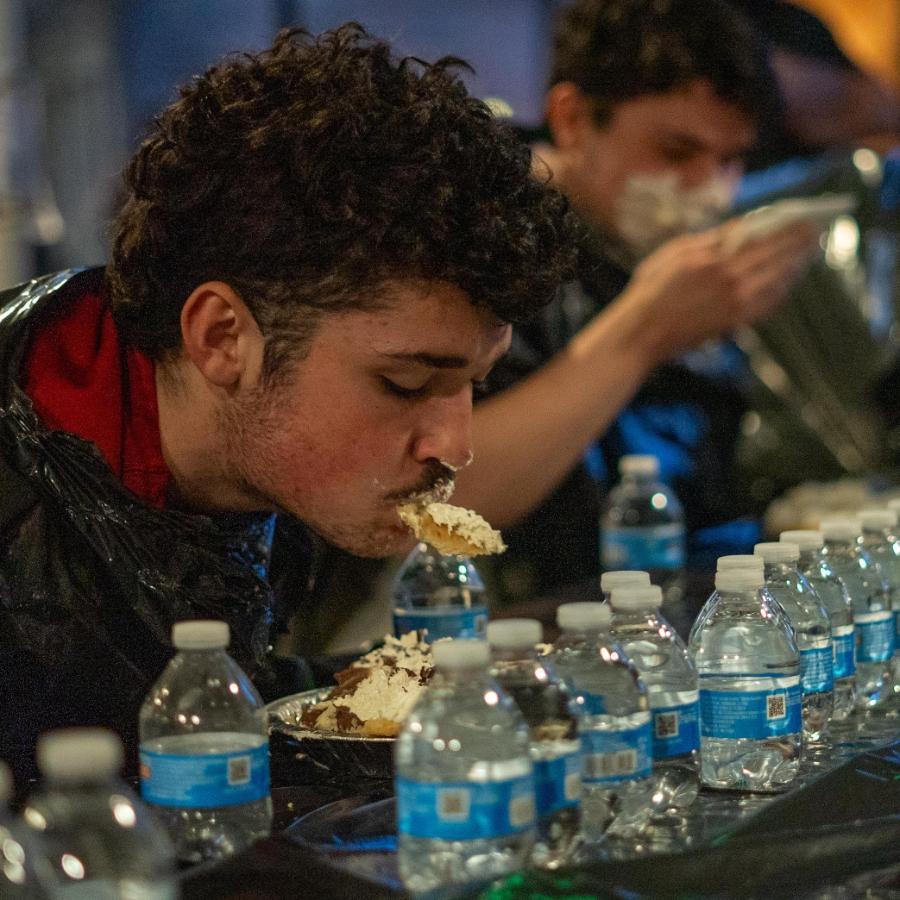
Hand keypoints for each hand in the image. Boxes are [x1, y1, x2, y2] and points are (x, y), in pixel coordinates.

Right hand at [618, 217, 819, 361]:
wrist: (642, 333)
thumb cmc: (651, 290)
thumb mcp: (673, 253)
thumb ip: (710, 239)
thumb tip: (740, 226)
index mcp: (716, 259)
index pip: (763, 238)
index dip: (787, 228)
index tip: (804, 217)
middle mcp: (732, 281)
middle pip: (776, 257)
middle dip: (798, 244)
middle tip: (814, 232)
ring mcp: (736, 304)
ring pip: (778, 280)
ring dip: (795, 265)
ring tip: (806, 253)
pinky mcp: (735, 322)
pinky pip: (768, 303)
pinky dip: (782, 289)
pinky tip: (787, 281)